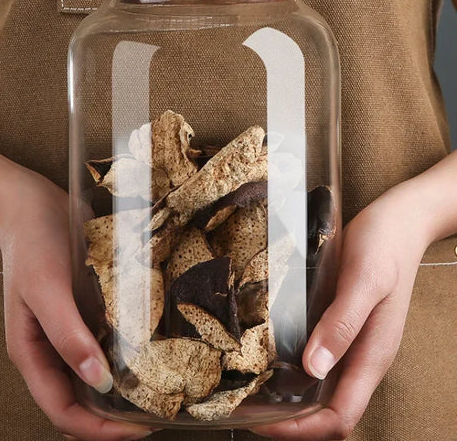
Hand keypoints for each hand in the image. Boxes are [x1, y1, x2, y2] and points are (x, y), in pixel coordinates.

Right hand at [0, 169, 151, 440]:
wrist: (34, 204)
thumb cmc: (32, 245)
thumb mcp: (45, 289)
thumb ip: (67, 335)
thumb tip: (96, 382)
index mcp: (34, 352)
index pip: (63, 410)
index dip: (98, 428)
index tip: (138, 428)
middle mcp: (55, 347)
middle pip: (83, 397)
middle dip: (116, 413)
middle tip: (159, 411)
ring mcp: (73, 327)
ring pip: (98, 370)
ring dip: (125, 384)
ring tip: (162, 386)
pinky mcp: (88, 307)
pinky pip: (108, 338)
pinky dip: (127, 350)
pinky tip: (152, 347)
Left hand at [252, 179, 431, 439]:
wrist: (397, 222)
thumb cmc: (383, 248)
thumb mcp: (364, 281)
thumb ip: (343, 324)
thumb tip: (314, 368)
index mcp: (371, 355)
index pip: (340, 416)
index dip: (302, 429)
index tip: (262, 422)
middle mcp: (359, 356)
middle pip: (326, 409)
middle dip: (289, 419)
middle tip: (244, 408)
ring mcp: (349, 340)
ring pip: (319, 386)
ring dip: (288, 396)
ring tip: (247, 388)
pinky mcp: (337, 323)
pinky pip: (315, 356)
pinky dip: (291, 367)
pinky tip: (266, 354)